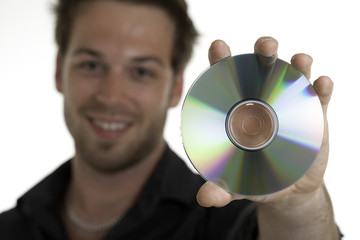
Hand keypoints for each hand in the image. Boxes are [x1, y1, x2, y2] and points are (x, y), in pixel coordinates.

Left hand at [197, 37, 333, 206]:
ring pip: (295, 77)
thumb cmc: (255, 176)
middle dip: (264, 52)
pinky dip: (322, 89)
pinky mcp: (315, 117)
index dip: (222, 61)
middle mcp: (264, 100)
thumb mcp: (237, 183)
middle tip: (265, 46)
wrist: (287, 187)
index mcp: (240, 109)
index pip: (228, 80)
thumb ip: (221, 188)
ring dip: (298, 65)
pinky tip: (322, 84)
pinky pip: (320, 99)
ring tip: (299, 61)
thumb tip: (204, 198)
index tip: (218, 47)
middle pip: (263, 69)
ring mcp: (291, 105)